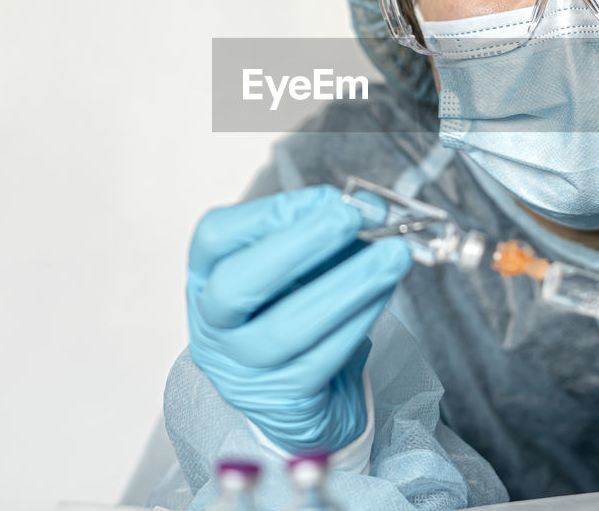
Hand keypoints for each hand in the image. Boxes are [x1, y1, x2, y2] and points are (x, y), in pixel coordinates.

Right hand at [186, 185, 411, 452]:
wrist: (301, 399)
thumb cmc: (295, 316)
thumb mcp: (302, 270)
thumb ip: (329, 235)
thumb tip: (370, 207)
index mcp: (207, 280)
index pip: (215, 239)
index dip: (268, 214)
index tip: (325, 196)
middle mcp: (213, 327)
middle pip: (236, 285)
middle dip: (298, 244)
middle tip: (350, 217)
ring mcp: (243, 369)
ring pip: (286, 328)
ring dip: (347, 283)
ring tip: (392, 254)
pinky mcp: (284, 402)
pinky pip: (322, 358)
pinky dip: (358, 319)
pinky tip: (384, 292)